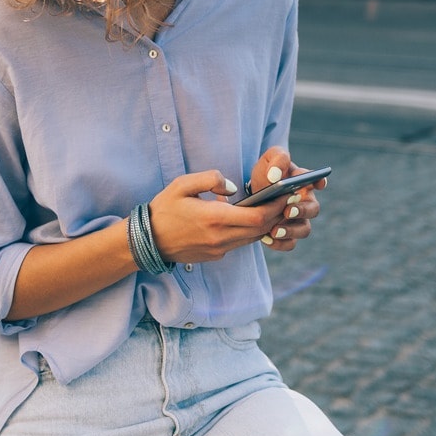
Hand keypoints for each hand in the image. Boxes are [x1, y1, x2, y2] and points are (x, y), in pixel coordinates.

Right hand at [146, 170, 277, 263]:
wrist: (148, 240)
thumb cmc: (164, 209)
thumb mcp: (182, 185)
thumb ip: (210, 179)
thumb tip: (233, 187)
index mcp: (214, 218)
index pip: (258, 217)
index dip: (276, 207)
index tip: (286, 195)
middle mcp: (220, 237)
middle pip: (261, 229)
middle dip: (277, 215)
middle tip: (287, 201)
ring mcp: (218, 249)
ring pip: (252, 238)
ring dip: (265, 225)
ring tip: (273, 208)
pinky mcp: (215, 256)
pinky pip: (239, 243)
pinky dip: (249, 232)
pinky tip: (248, 219)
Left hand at [245, 147, 323, 251]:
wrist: (252, 192)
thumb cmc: (266, 173)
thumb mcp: (269, 160)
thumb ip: (276, 160)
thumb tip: (275, 176)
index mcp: (305, 182)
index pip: (318, 181)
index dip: (320, 182)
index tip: (319, 182)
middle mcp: (306, 203)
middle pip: (313, 209)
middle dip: (301, 211)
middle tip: (287, 211)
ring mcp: (298, 220)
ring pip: (304, 230)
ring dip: (291, 231)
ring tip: (274, 230)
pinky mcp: (288, 235)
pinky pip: (290, 244)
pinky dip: (280, 243)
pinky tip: (266, 239)